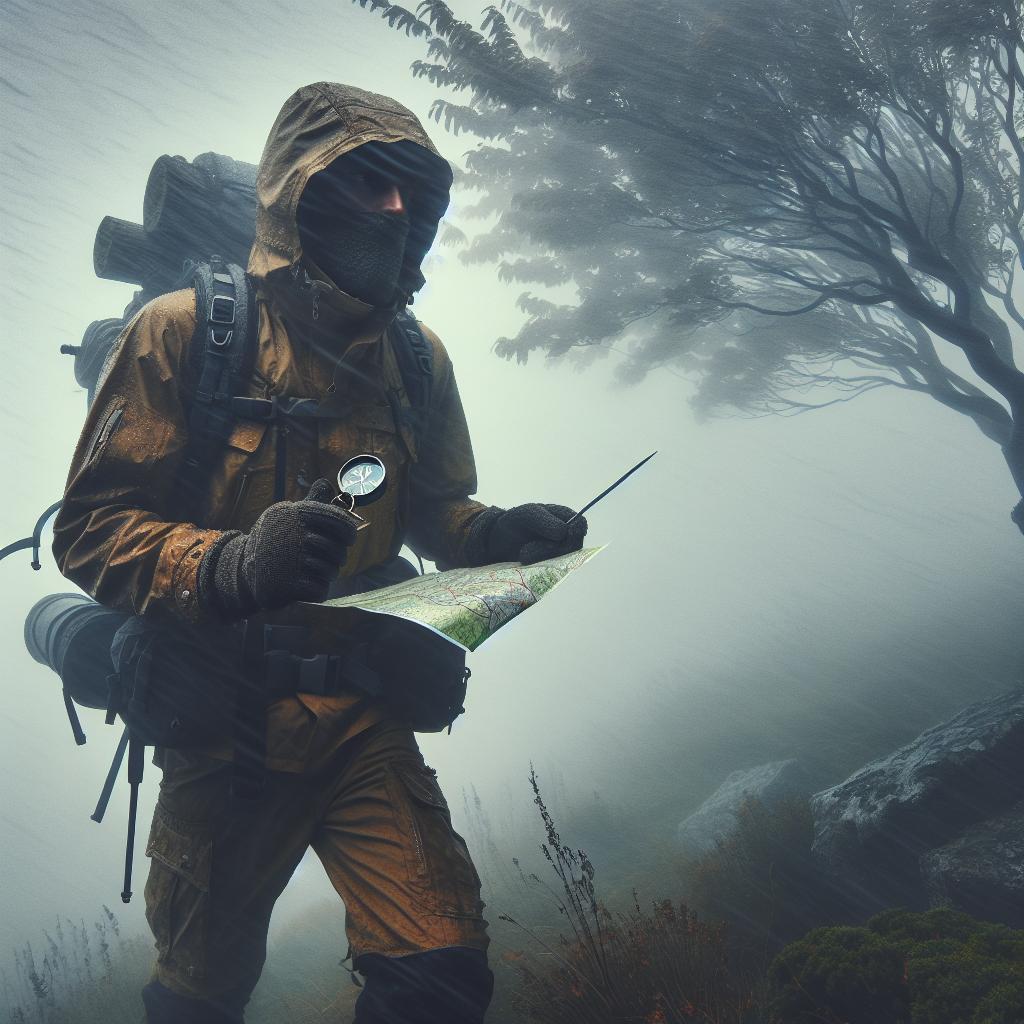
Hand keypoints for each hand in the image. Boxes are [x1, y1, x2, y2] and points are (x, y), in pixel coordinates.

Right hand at [198, 479, 357, 617]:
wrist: (242, 570)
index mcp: (292, 513)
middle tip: (333, 559)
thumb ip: (310, 503)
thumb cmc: (275, 542)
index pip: (335, 519)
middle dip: (338, 557)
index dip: (348, 530)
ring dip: (327, 574)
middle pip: (337, 548)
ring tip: (316, 571)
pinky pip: (319, 589)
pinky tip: (307, 585)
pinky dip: (317, 590)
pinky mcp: (285, 583)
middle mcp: (290, 533)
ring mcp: (287, 558)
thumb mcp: (287, 517)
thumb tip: (326, 484)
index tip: (350, 538)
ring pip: (330, 570)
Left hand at [466, 503, 587, 565]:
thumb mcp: (527, 516)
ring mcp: (559, 551)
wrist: (497, 540)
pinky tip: (524, 560)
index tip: (561, 536)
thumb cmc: (515, 522)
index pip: (579, 524)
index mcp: (564, 517)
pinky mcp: (550, 565)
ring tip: (523, 554)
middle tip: (528, 549)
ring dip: (542, 558)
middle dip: (552, 549)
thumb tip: (564, 532)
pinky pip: (552, 569)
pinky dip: (538, 566)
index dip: (575, 531)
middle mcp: (566, 536)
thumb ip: (545, 522)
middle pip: (574, 545)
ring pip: (563, 560)